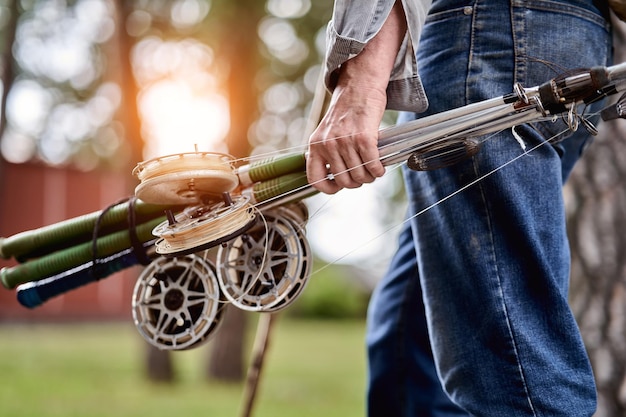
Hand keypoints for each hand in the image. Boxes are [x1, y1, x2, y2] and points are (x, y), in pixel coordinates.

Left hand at [306, 0, 405, 193]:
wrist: (358, 86)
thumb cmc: (347, 111)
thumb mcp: (327, 132)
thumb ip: (327, 153)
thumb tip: (335, 177)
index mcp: (315, 146)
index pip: (315, 179)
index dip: (328, 189)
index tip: (339, 187)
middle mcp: (327, 145)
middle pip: (343, 181)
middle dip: (356, 182)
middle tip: (364, 175)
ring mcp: (344, 142)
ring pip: (359, 175)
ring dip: (370, 177)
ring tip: (373, 170)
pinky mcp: (363, 137)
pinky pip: (372, 165)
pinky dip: (378, 170)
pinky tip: (380, 167)